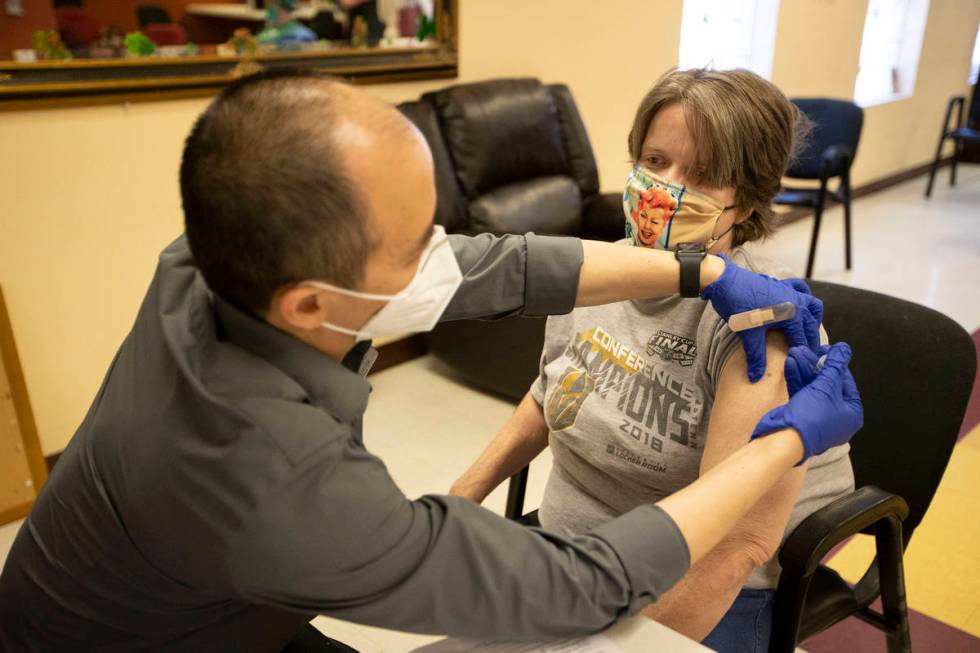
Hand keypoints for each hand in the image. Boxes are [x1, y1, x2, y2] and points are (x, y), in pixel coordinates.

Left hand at [701, 255, 822, 381]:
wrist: (725, 282)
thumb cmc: (738, 308)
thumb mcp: (749, 335)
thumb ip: (756, 357)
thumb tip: (756, 378)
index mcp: (792, 315)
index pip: (803, 340)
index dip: (804, 355)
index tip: (806, 366)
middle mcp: (797, 302)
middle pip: (811, 325)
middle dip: (811, 341)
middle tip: (808, 355)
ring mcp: (790, 291)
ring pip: (812, 306)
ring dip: (813, 319)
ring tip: (807, 333)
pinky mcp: (781, 285)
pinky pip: (800, 290)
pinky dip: (804, 297)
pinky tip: (798, 305)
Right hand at [750, 342, 862, 463]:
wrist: (785, 438)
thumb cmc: (812, 417)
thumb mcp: (827, 386)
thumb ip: (835, 365)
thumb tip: (844, 348)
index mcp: (852, 413)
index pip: (847, 383)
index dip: (837, 364)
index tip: (828, 349)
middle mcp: (837, 416)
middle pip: (828, 384)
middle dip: (816, 365)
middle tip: (808, 349)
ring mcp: (817, 416)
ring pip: (813, 387)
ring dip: (804, 369)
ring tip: (795, 352)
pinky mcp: (801, 415)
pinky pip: (802, 393)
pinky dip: (797, 379)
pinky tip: (791, 364)